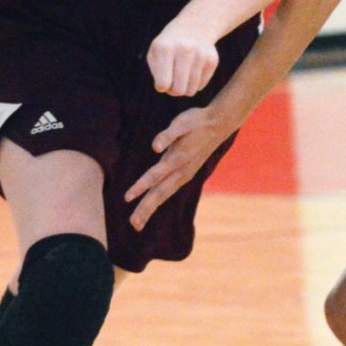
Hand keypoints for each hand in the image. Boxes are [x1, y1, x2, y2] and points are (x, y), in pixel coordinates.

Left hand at [125, 106, 227, 230]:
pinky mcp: (186, 174)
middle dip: (145, 208)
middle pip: (160, 193)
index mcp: (177, 159)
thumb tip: (154, 146)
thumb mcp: (182, 122)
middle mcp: (181, 171)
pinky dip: (158, 200)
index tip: (126, 198)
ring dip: (150, 209)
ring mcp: (185, 174)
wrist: (219, 124)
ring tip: (138, 223)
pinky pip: (169, 191)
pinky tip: (152, 206)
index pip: (155, 176)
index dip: (140, 186)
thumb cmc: (196, 121)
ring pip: (164, 195)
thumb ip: (167, 135)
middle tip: (133, 224)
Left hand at [147, 18, 219, 95]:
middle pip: (178, 90)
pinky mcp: (212, 61)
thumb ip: (157, 74)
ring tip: (181, 76)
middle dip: (173, 90)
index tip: (162, 79)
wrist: (194, 26)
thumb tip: (170, 89)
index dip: (161, 86)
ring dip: (184, 88)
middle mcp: (184, 50)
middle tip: (172, 82)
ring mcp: (201, 55)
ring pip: (191, 91)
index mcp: (165, 48)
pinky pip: (200, 86)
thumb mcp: (155, 54)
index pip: (163, 84)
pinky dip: (194, 83)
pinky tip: (192, 71)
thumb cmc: (169, 45)